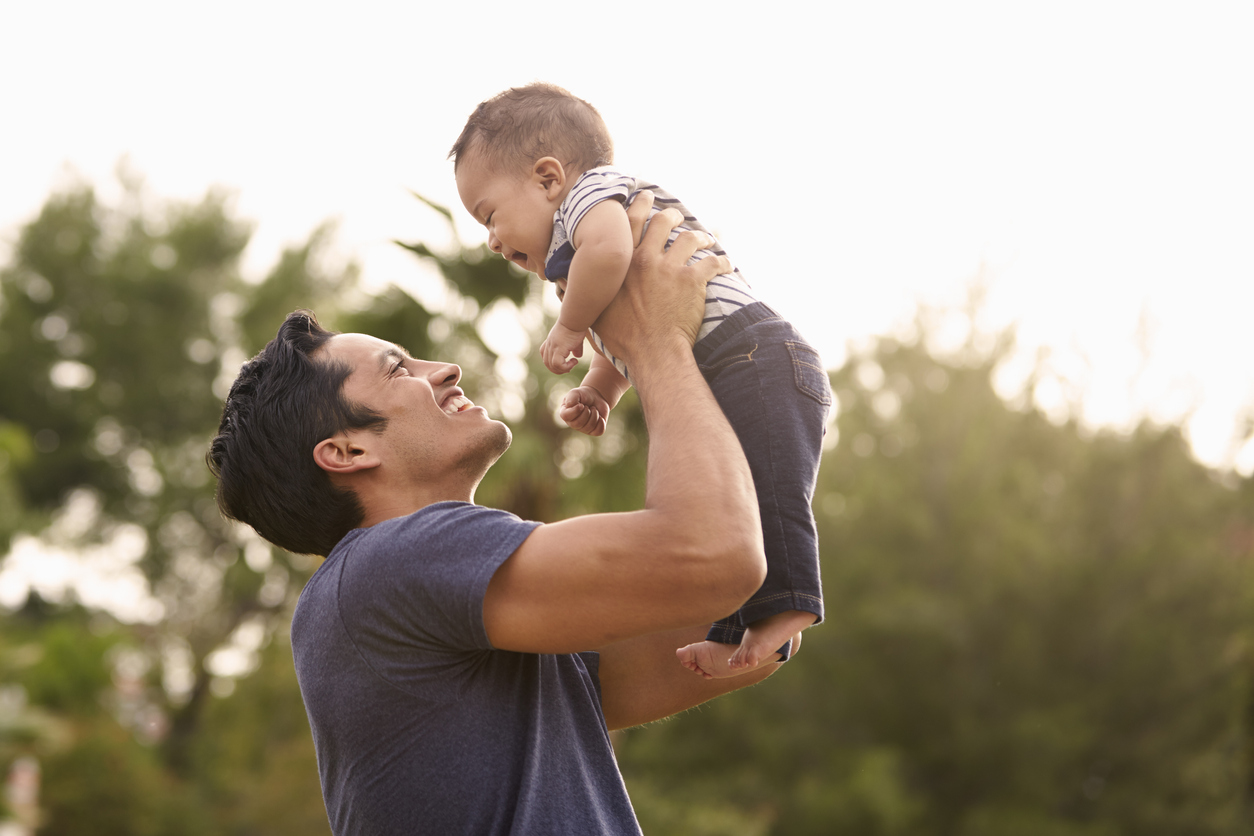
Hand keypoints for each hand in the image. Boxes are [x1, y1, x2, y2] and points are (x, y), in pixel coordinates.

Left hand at [541, 322, 584, 373]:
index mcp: (551, 341)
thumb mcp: (574, 339)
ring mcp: (553, 347)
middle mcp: (550, 344)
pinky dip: (566, 367)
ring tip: (573, 364)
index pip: (545, 354)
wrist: (575, 319)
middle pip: (547, 363)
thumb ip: (575, 348)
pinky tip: (575, 361)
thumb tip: (578, 356)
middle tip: (568, 369)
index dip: (551, 362)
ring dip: (563, 369)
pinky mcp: (558, 349)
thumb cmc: (576, 326)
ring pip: (552, 365)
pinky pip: (558, 364)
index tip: (563, 363)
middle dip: (556, 369)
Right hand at [559, 385, 611, 435]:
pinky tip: (600, 417)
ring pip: (589, 427)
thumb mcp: (576, 392)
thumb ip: (571, 398)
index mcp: (565, 414)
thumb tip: (569, 405)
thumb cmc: (583, 395)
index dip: (575, 411)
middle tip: (588, 406)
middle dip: (586, 412)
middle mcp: (572, 423)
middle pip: (578, 423)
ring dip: (595, 415)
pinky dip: (601, 422)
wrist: (596, 397)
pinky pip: (598, 431)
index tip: (581, 404)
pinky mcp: (594, 431)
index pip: (566, 416)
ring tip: (593, 409)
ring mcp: (583, 429)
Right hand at [593, 199, 731, 364]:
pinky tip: (727, 265)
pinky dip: (722, 262)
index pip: (630, 222)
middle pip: (662, 222)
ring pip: (689, 238)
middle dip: (671, 214)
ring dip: (699, 236)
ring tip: (706, 238)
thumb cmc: (622, 338)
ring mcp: (670, 267)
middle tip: (676, 215)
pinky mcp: (692, 280)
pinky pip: (712, 262)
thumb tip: (563, 283)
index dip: (639, 206)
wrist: (652, 352)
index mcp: (623, 263)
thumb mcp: (593, 311)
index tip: (645, 197)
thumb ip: (582, 293)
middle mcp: (645, 259)